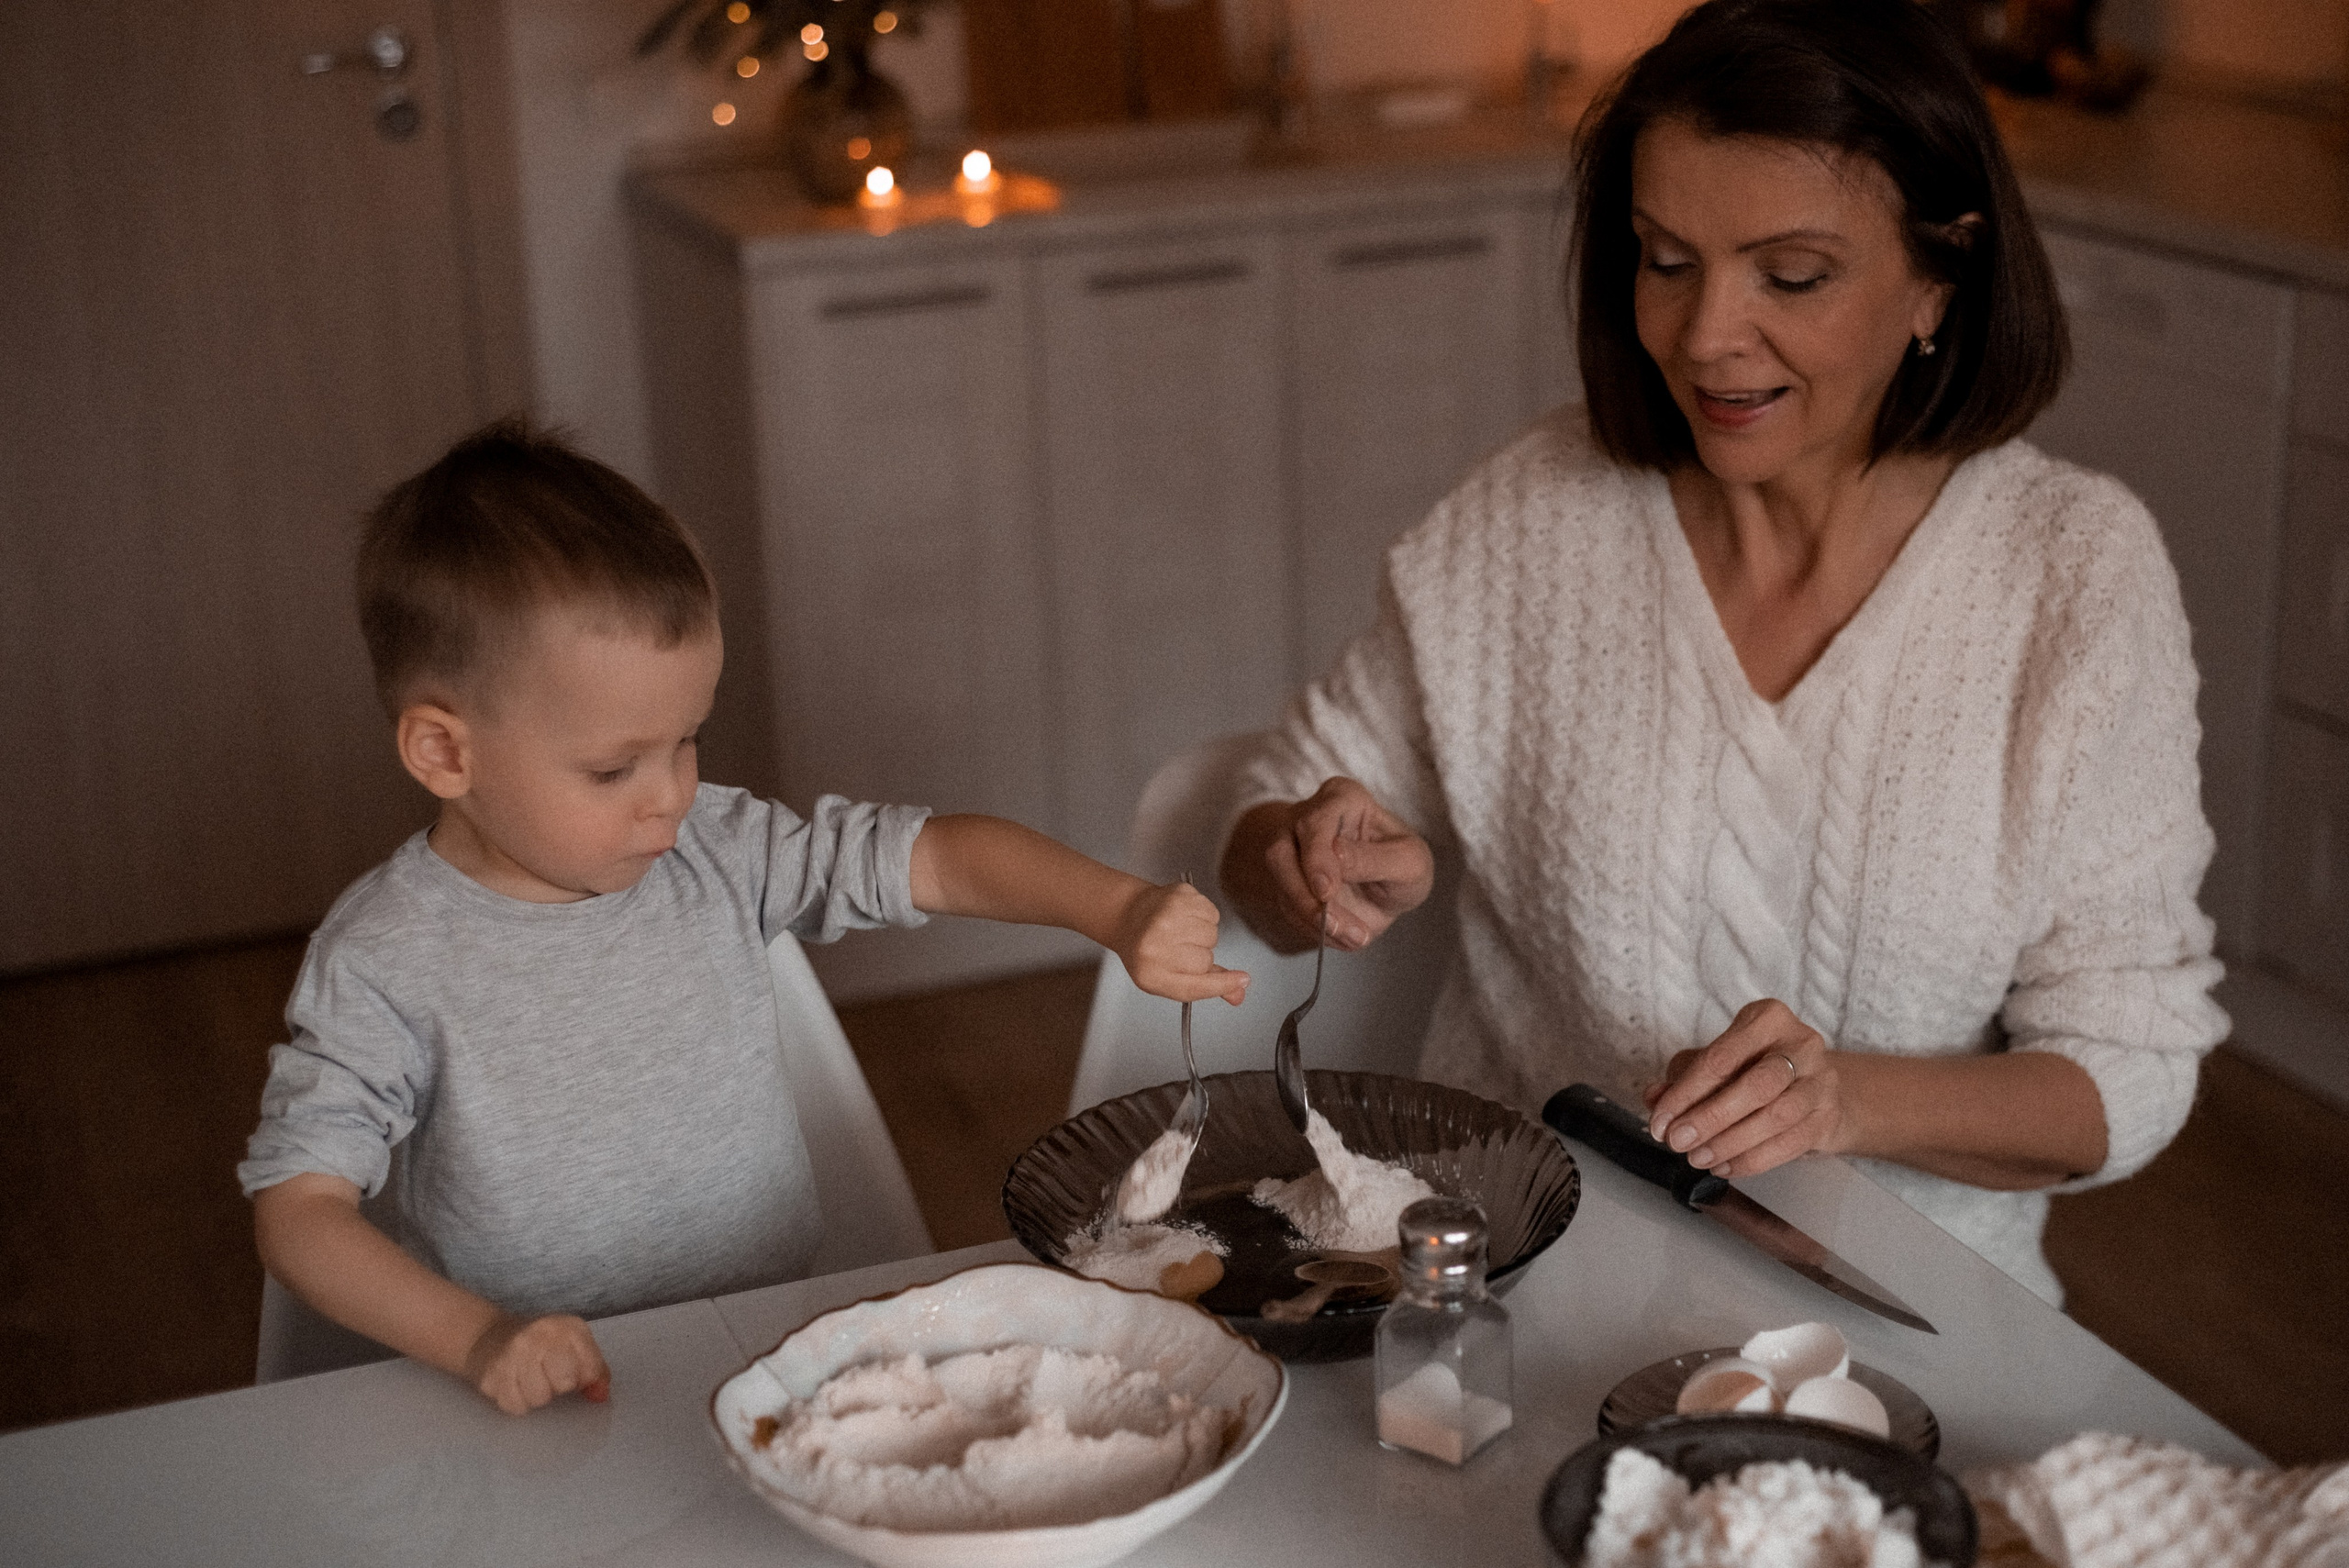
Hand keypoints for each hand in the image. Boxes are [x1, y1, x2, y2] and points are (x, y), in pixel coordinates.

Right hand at [463, 1312, 610, 1415]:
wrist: (489, 1336)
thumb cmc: (540, 1345)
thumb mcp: (573, 1347)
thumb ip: (594, 1370)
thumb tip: (601, 1395)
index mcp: (569, 1327)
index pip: (591, 1369)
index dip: (583, 1379)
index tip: (573, 1372)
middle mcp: (542, 1335)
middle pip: (564, 1383)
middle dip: (558, 1387)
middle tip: (548, 1376)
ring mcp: (514, 1353)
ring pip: (539, 1398)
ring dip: (536, 1396)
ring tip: (529, 1380)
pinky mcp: (492, 1373)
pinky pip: (515, 1406)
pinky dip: (516, 1402)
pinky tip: (513, 1385)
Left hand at [1111, 879, 1248, 1004]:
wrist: (1127, 915)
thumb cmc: (1149, 950)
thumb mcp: (1168, 977)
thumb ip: (1205, 986)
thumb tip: (1240, 993)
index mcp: (1150, 975)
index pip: (1195, 986)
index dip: (1222, 985)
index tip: (1242, 980)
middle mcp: (1154, 947)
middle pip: (1206, 961)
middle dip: (1201, 956)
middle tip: (1180, 949)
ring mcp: (1165, 919)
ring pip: (1211, 935)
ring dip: (1203, 935)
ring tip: (1181, 931)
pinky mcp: (1176, 897)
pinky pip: (1212, 913)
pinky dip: (1204, 916)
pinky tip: (1184, 916)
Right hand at [1250, 777, 1433, 951]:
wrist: (1391, 892)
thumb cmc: (1403, 866)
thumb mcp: (1409, 863)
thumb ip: (1375, 858)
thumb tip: (1336, 852)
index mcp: (1342, 798)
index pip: (1313, 822)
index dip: (1315, 858)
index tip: (1327, 891)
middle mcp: (1308, 817)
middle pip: (1281, 851)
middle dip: (1303, 894)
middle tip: (1331, 925)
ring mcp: (1292, 849)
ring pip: (1277, 881)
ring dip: (1307, 915)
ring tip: (1349, 936)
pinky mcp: (1286, 881)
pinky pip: (1285, 906)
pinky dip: (1311, 927)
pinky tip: (1342, 935)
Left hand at [1641, 999, 1846, 1179]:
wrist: (1814, 1085)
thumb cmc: (1755, 1067)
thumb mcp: (1717, 1060)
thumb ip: (1682, 1076)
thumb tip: (1653, 1098)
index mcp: (1767, 1019)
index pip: (1721, 1057)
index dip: (1685, 1093)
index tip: (1660, 1122)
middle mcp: (1800, 1044)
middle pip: (1755, 1086)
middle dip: (1710, 1118)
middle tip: (1678, 1142)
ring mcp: (1821, 1081)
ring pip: (1776, 1117)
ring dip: (1730, 1143)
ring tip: (1698, 1158)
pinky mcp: (1828, 1116)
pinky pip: (1791, 1144)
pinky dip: (1753, 1160)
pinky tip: (1725, 1167)